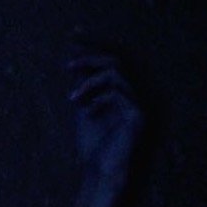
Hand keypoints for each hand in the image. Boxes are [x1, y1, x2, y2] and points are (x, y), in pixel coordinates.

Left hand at [67, 50, 143, 186]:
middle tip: (68, 66)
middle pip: (116, 62)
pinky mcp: (138, 116)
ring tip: (73, 98)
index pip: (110, 63)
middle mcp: (133, 96)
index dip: (93, 48)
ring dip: (89, 83)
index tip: (72, 35)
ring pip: (115, 75)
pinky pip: (117, 93)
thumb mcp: (84, 109)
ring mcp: (138, 105)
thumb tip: (75, 63)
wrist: (99, 171)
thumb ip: (83, 87)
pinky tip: (87, 111)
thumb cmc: (93, 144)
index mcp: (121, 93)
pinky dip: (98, 98)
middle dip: (90, 60)